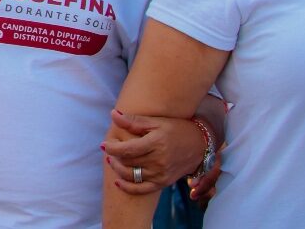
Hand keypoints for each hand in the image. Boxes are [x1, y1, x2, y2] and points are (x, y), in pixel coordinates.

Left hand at [102, 109, 216, 195]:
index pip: (127, 150)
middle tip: (109, 150)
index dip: (112, 148)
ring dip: (118, 169)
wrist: (200, 144)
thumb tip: (113, 114)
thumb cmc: (175, 129)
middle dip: (114, 156)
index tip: (104, 144)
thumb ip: (133, 121)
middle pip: (128, 162)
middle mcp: (159, 161)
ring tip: (112, 161)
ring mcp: (161, 174)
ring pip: (132, 176)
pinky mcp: (163, 182)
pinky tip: (118, 181)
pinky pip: (142, 189)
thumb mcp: (156, 122)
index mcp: (156, 143)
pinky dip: (128, 187)